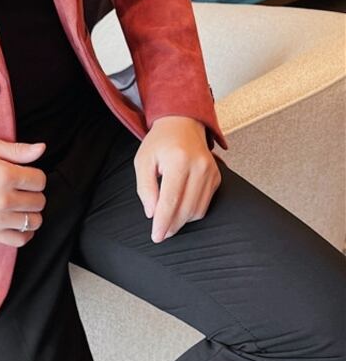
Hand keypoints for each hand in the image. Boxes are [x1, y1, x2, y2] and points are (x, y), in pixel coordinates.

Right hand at [0, 139, 46, 246]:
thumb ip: (18, 149)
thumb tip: (42, 149)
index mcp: (5, 175)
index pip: (40, 180)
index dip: (35, 176)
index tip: (25, 175)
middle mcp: (3, 199)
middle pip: (39, 201)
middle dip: (34, 193)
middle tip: (21, 189)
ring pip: (34, 221)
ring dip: (31, 212)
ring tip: (20, 205)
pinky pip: (21, 240)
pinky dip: (25, 232)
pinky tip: (18, 221)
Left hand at [135, 115, 221, 242]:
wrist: (182, 124)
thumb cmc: (159, 143)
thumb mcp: (143, 160)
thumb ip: (145, 187)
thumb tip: (152, 213)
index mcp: (178, 160)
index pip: (171, 199)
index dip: (163, 221)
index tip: (156, 236)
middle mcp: (199, 166)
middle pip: (186, 208)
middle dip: (172, 225)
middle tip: (160, 233)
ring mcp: (212, 172)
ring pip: (198, 210)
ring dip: (182, 220)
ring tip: (167, 221)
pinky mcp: (217, 177)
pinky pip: (205, 204)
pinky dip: (192, 212)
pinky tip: (179, 208)